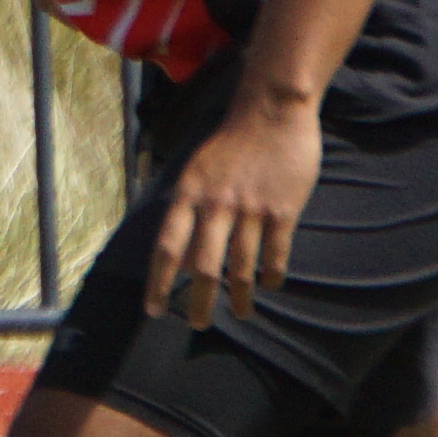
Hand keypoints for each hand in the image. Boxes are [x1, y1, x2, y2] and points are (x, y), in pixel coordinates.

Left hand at [146, 96, 325, 329]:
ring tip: (242, 315)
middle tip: (198, 325)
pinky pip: (276, 253)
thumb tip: (180, 259)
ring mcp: (251, 209)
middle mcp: (216, 205)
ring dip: (241, 296)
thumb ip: (186, 212)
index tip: (154, 309)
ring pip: (242, 266)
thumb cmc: (230, 143)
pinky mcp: (283, 210)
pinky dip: (272, 275)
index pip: (166, 247)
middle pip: (204, 267)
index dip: (158, 282)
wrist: (272, 111)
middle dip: (200, 302)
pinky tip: (270, 286)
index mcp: (188, 194)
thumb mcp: (196, 171)